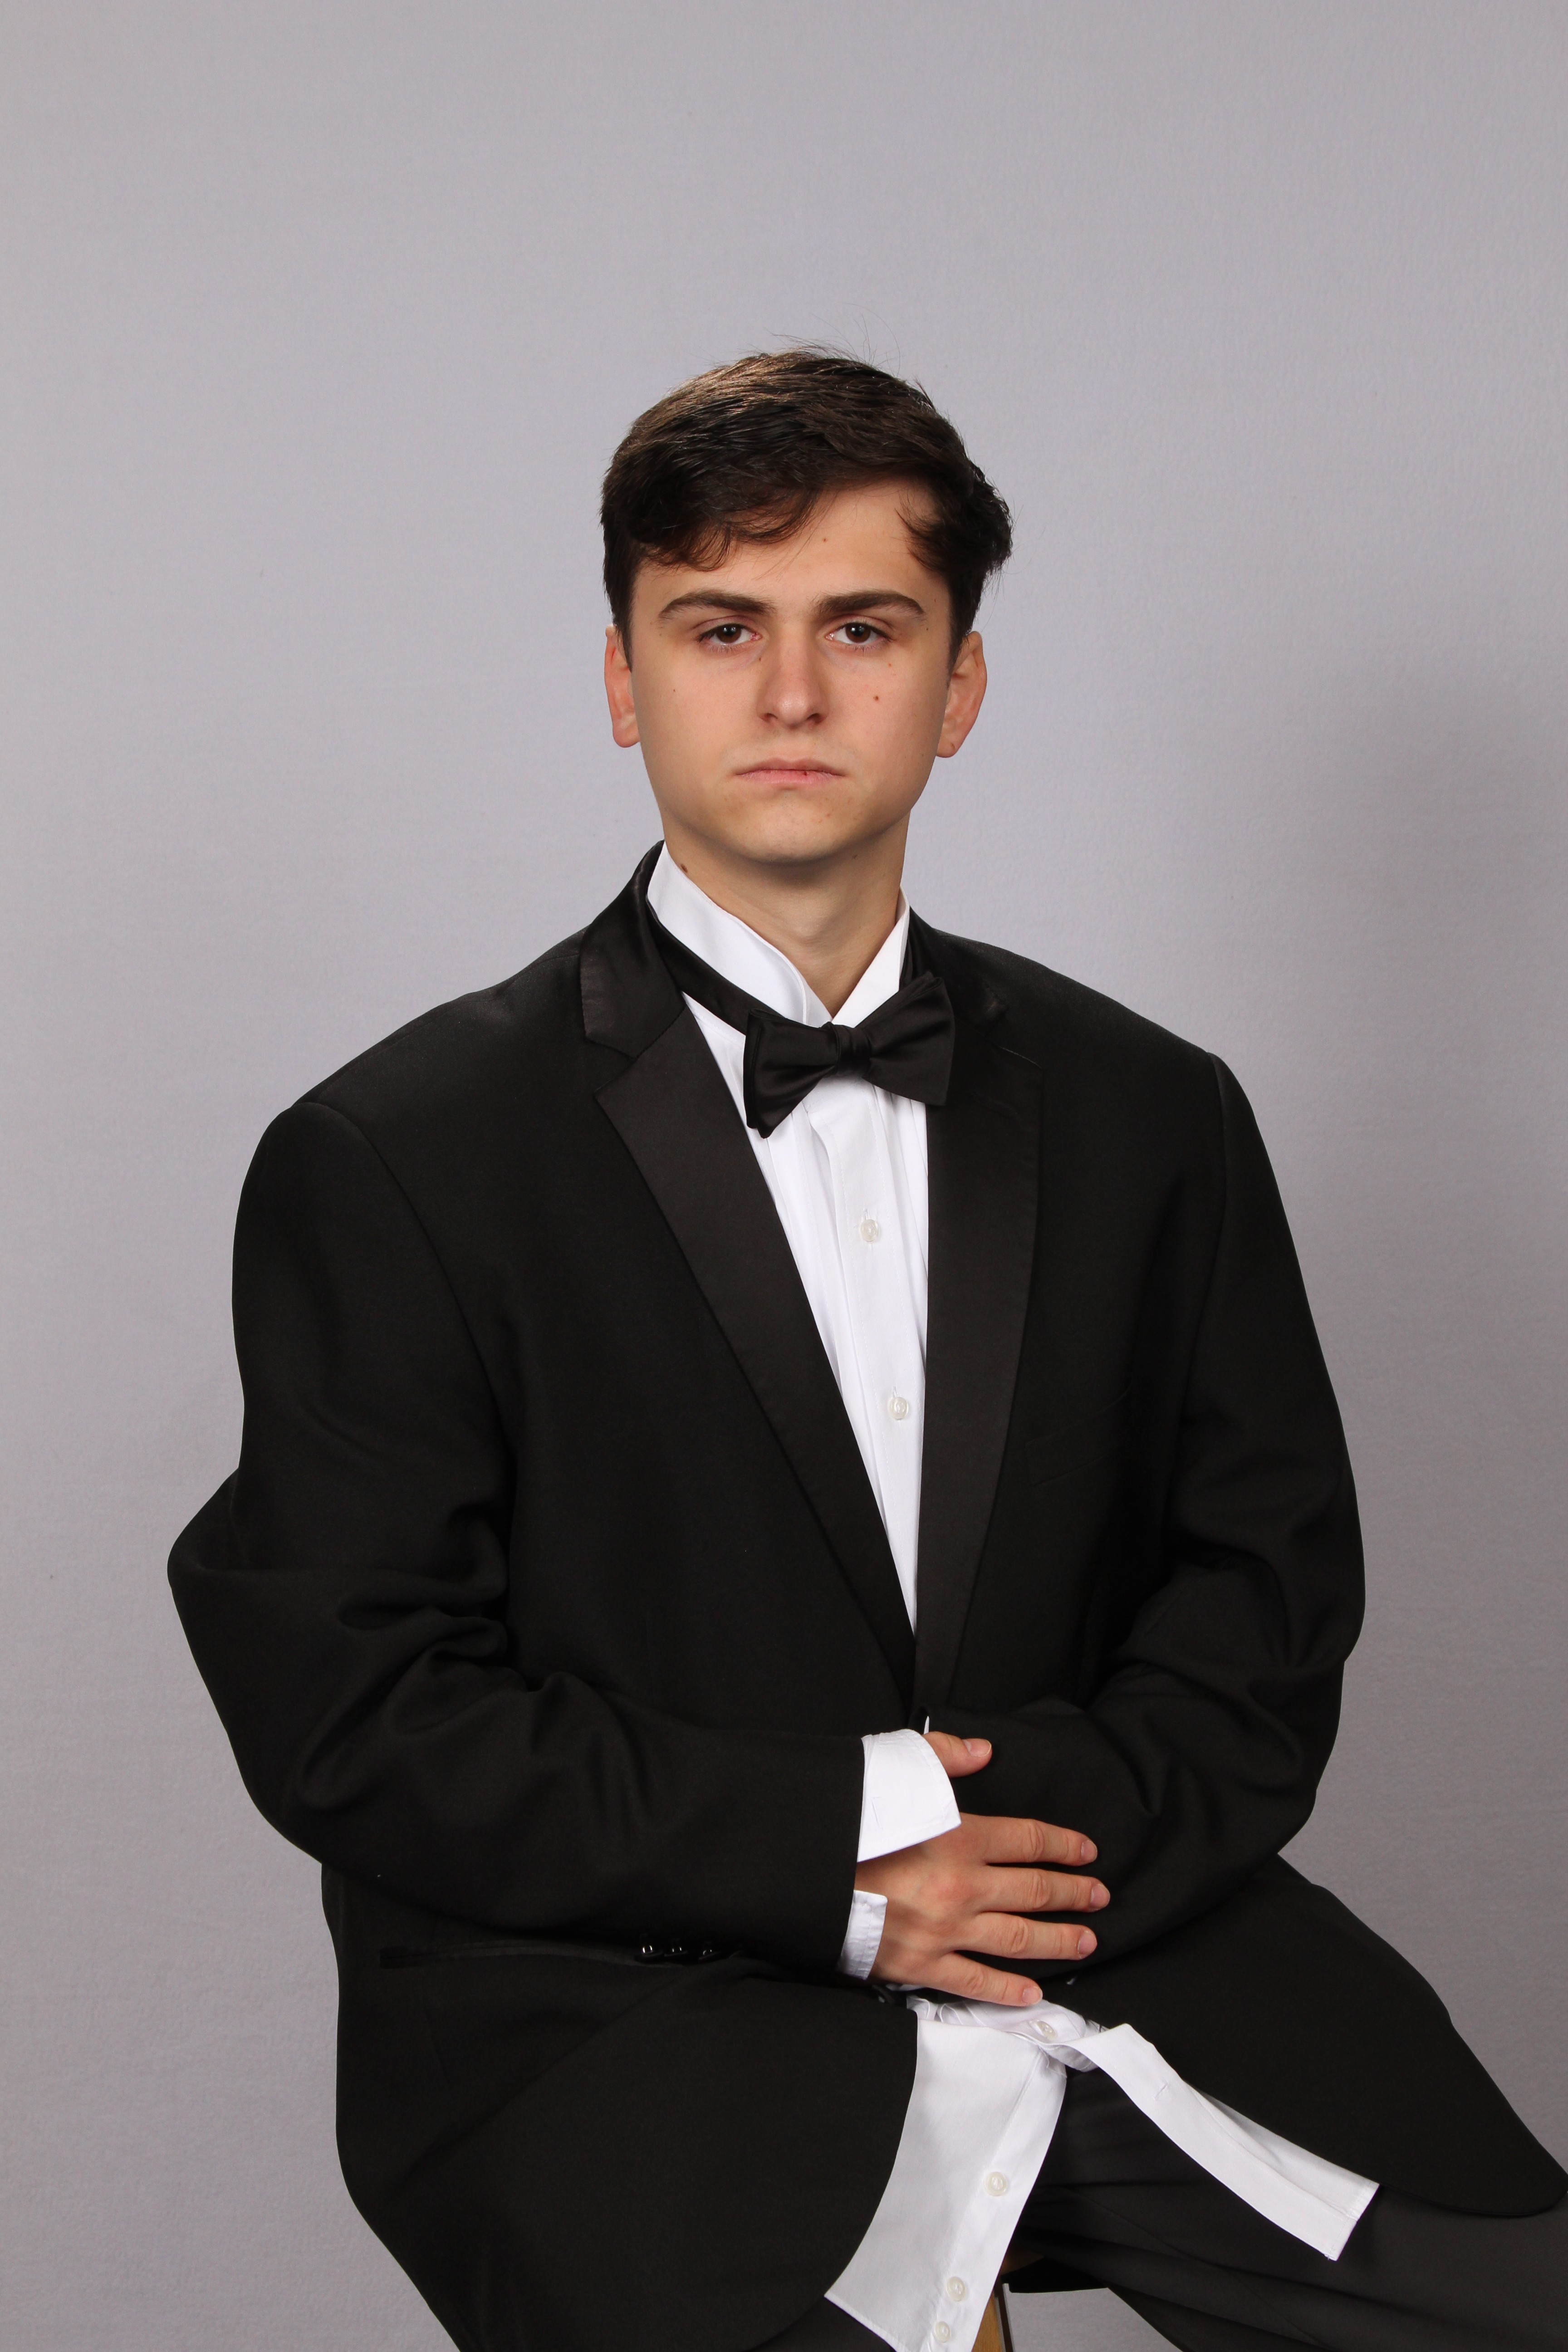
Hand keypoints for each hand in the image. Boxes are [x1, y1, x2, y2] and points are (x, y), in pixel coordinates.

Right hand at [855, 1731, 1107, 2005]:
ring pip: (1018, 1938)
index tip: (1086, 1851)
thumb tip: (983, 1750)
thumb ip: (944, 1757)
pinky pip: (975, 1981)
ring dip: (1057, 1940)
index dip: (1062, 1845)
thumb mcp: (894, 1771)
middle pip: (1035, 1891)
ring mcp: (945, 1930)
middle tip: (1099, 1897)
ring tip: (1085, 1941)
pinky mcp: (921, 1964)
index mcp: (958, 1837)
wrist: (806, 1872)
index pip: (1028, 1840)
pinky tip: (1032, 1992)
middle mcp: (962, 1886)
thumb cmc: (848, 1823)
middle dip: (1073, 1893)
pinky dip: (1007, 1989)